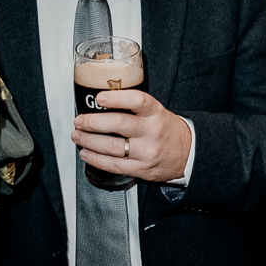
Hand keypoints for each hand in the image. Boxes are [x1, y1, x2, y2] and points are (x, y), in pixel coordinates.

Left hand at [73, 89, 193, 184]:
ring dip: (89, 141)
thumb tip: (103, 101)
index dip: (117, 98)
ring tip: (78, 136)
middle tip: (79, 120)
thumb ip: (134, 106)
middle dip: (92, 122)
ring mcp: (146, 152)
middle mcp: (151, 131)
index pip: (137, 100)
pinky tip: (86, 152)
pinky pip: (113, 165)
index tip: (100, 97)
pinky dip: (95, 159)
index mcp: (155, 113)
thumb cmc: (165, 129)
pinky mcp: (141, 169)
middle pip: (118, 124)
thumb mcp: (156, 111)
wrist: (187, 153)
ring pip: (111, 147)